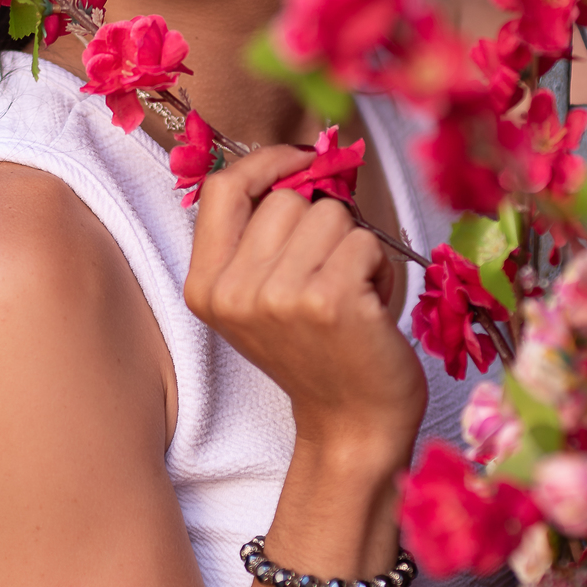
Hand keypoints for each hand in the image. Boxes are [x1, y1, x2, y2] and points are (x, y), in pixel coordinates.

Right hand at [185, 147, 426, 462]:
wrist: (352, 425)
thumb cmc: (319, 353)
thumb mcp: (263, 298)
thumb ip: (263, 237)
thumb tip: (303, 162)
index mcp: (206, 287)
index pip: (221, 190)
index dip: (265, 162)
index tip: (300, 160)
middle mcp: (233, 292)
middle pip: (287, 198)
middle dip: (324, 223)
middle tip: (333, 273)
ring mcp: (278, 296)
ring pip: (330, 214)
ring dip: (355, 247)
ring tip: (352, 294)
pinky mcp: (328, 301)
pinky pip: (365, 242)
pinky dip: (380, 269)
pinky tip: (371, 308)